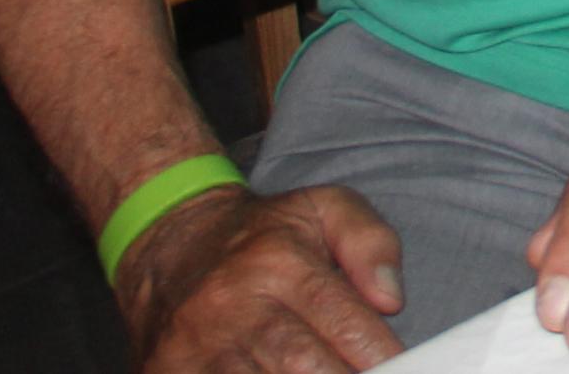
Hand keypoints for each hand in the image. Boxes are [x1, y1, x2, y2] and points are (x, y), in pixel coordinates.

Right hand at [113, 184, 405, 373]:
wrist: (171, 244)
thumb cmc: (259, 235)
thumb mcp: (325, 209)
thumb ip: (371, 243)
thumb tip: (391, 299)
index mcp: (278, 262)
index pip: (342, 320)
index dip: (377, 353)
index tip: (398, 366)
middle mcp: (236, 306)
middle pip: (303, 366)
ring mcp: (198, 347)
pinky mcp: (170, 371)